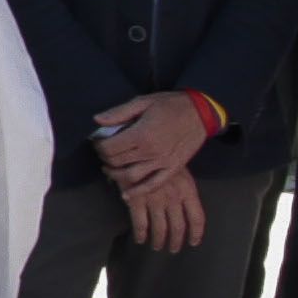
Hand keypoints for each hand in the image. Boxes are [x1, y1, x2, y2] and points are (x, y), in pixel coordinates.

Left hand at [92, 91, 209, 190]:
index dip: (98, 145)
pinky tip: (125, 195)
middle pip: (117, 162)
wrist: (201, 112)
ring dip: (115, 175)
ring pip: (130, 176)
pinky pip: (153, 185)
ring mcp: (162, 163)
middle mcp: (150, 151)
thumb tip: (97, 120)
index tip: (98, 141)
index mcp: (141, 134)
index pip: (109, 148)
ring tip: (109, 169)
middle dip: (105, 158)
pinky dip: (138, 192)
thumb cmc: (170, 105)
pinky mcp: (172, 169)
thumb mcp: (143, 102)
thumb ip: (119, 113)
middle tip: (103, 152)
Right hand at [122, 162, 210, 251]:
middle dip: (176, 241)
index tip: (193, 242)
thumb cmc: (159, 156)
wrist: (137, 148)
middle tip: (173, 249)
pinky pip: (140, 224)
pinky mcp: (137, 200)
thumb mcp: (178, 170)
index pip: (197, 217)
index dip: (196, 232)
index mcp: (187, 189)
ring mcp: (155, 200)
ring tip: (156, 246)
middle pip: (178, 226)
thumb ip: (182, 189)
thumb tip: (183, 208)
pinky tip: (140, 239)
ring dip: (158, 240)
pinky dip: (141, 234)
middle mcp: (173, 197)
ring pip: (160, 228)